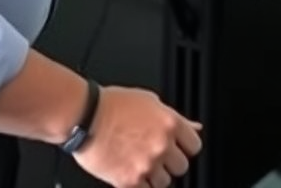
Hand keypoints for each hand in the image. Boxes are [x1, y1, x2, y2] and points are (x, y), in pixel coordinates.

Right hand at [74, 85, 201, 187]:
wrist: (86, 117)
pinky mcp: (129, 181)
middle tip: (155, 154)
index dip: (185, 146)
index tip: (177, 147)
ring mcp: (146, 164)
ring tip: (139, 161)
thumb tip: (194, 126)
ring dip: (154, 175)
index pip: (194, 145)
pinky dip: (140, 184)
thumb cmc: (113, 105)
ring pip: (165, 182)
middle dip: (170, 162)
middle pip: (181, 166)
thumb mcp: (149, 101)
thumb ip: (174, 117)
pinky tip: (132, 172)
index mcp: (169, 123)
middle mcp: (161, 144)